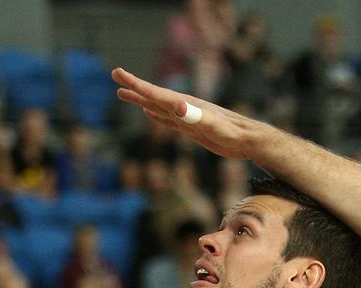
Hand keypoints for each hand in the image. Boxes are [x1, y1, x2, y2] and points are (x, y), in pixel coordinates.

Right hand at [112, 67, 264, 159]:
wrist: (245, 139)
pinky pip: (166, 119)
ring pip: (156, 106)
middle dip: (133, 87)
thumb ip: (195, 116)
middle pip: (152, 95)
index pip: (154, 92)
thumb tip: (177, 107)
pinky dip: (155, 115)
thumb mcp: (212, 125)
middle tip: (114, 76)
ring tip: (123, 94)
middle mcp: (182, 107)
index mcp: (183, 104)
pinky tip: (148, 113)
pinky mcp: (189, 127)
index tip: (118, 74)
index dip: (135, 85)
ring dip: (140, 99)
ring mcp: (185, 116)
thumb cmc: (231, 132)